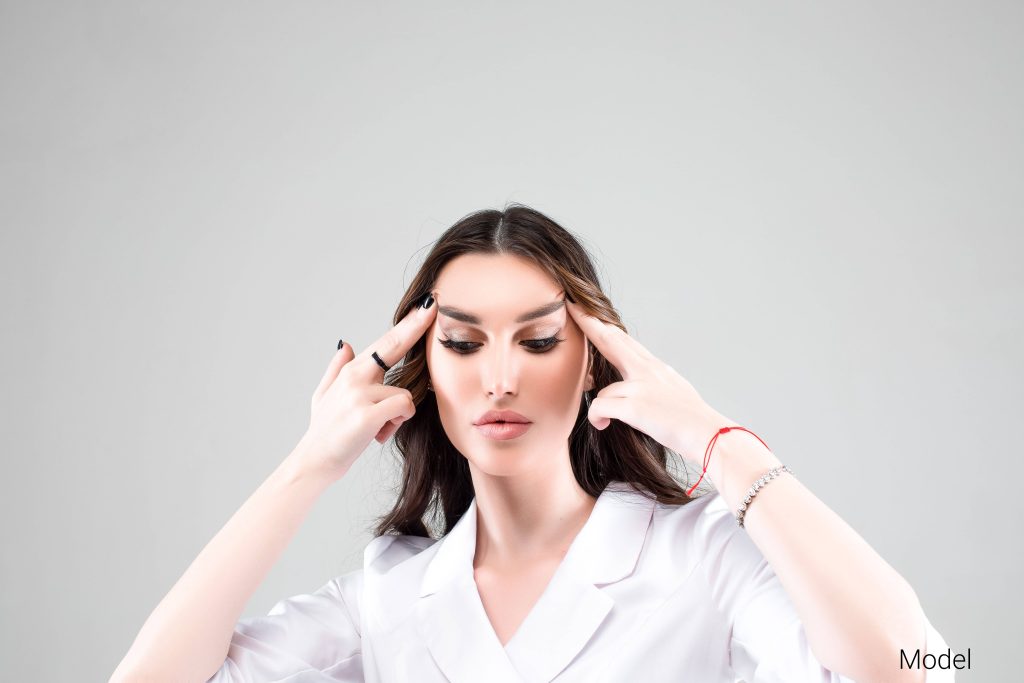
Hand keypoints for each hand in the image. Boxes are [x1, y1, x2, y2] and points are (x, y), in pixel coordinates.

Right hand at [294, 295, 436, 481]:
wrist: (315, 460)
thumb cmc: (325, 430)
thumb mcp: (324, 394)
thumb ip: (337, 368)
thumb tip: (346, 344)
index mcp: (352, 370)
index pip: (386, 342)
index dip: (408, 323)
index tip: (426, 306)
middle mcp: (356, 376)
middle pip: (394, 345)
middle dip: (415, 325)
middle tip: (434, 306)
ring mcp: (360, 394)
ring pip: (406, 394)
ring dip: (400, 414)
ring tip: (379, 427)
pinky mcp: (367, 414)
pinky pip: (403, 408)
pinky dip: (398, 422)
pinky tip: (380, 433)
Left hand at [566, 300, 727, 467]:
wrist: (709, 435)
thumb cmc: (689, 419)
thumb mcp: (671, 389)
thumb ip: (649, 380)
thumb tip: (633, 382)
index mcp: (654, 366)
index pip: (623, 339)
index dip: (602, 324)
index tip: (586, 309)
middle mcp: (647, 370)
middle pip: (611, 340)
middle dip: (589, 322)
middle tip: (571, 305)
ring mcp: (642, 386)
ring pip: (603, 389)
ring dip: (601, 406)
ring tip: (606, 419)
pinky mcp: (636, 406)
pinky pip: (600, 407)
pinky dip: (598, 418)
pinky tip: (604, 425)